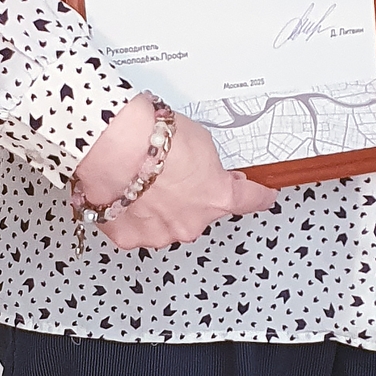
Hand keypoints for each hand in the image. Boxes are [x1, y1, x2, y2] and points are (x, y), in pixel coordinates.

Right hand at [72, 96, 278, 248]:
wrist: (112, 144)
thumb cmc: (152, 137)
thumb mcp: (200, 141)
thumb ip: (208, 164)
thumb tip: (202, 170)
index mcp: (217, 198)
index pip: (249, 199)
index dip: (258, 196)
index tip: (264, 196)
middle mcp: (191, 222)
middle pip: (200, 212)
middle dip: (189, 196)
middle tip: (170, 172)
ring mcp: (160, 233)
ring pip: (165, 222)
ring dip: (158, 206)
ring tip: (141, 178)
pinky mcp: (129, 237)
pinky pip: (135, 227)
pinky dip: (130, 214)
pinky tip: (124, 192)